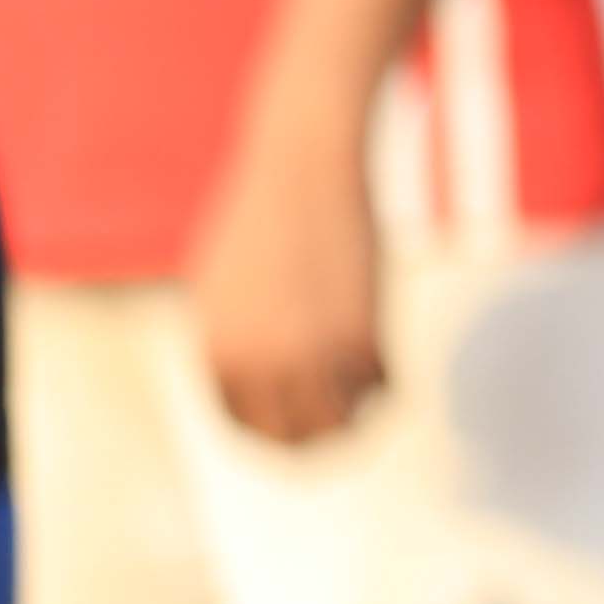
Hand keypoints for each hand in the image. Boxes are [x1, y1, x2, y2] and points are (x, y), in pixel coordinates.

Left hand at [188, 66, 387, 444]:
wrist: (305, 167)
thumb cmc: (265, 212)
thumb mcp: (221, 282)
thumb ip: (229, 336)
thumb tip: (247, 380)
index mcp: (217, 350)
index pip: (241, 424)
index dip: (273, 431)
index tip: (301, 424)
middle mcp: (257, 363)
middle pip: (292, 437)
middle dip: (319, 434)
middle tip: (344, 420)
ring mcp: (309, 353)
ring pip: (340, 422)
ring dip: (357, 414)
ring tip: (367, 392)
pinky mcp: (359, 335)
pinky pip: (382, 385)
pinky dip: (386, 378)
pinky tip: (384, 354)